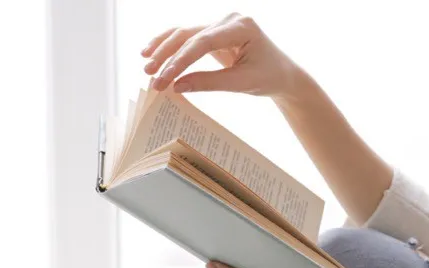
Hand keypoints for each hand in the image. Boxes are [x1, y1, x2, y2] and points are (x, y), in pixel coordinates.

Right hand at [142, 13, 304, 99]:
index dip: (180, 61)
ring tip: (146, 66)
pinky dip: (170, 45)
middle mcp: (228, 19)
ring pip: (184, 32)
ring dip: (163, 48)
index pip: (203, 42)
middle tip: (150, 76)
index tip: (164, 80)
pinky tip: (152, 53)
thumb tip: (177, 86)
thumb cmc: (268, 76)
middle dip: (167, 56)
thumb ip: (209, 83)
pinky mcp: (214, 32)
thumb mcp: (241, 83)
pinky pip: (188, 36)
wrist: (282, 73)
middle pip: (189, 34)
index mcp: (241, 27)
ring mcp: (220, 23)